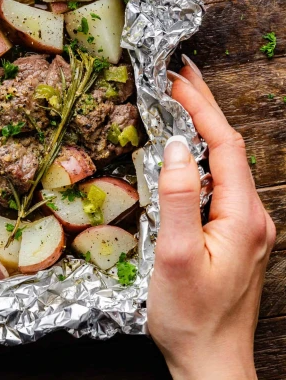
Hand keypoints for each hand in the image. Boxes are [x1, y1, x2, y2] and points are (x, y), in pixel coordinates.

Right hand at [148, 56, 275, 379]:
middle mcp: (253, 215)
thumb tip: (174, 147)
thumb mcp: (174, 255)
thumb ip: (178, 197)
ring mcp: (246, 225)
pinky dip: (202, 158)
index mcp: (243, 215)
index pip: (223, 144)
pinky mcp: (235, 235)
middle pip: (230, 148)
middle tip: (183, 76)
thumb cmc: (190, 315)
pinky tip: (186, 153)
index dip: (201, 108)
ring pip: (226, 165)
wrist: (211, 361)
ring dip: (203, 131)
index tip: (177, 80)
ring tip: (182, 104)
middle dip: (206, 108)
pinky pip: (220, 184)